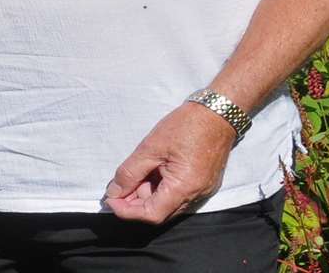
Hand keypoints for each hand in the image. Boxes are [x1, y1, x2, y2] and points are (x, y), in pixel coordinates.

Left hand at [103, 101, 234, 223]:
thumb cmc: (185, 126)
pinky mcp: (204, 183)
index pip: (152, 214)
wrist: (218, 114)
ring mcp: (202, 191)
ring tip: (135, 175)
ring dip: (148, 195)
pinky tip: (152, 172)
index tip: (111, 200)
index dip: (128, 211)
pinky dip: (162, 189)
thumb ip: (130, 172)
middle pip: (160, 212)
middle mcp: (196, 195)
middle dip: (136, 203)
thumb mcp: (151, 147)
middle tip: (118, 186)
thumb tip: (114, 192)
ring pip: (168, 204)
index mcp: (184, 187)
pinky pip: (179, 195)